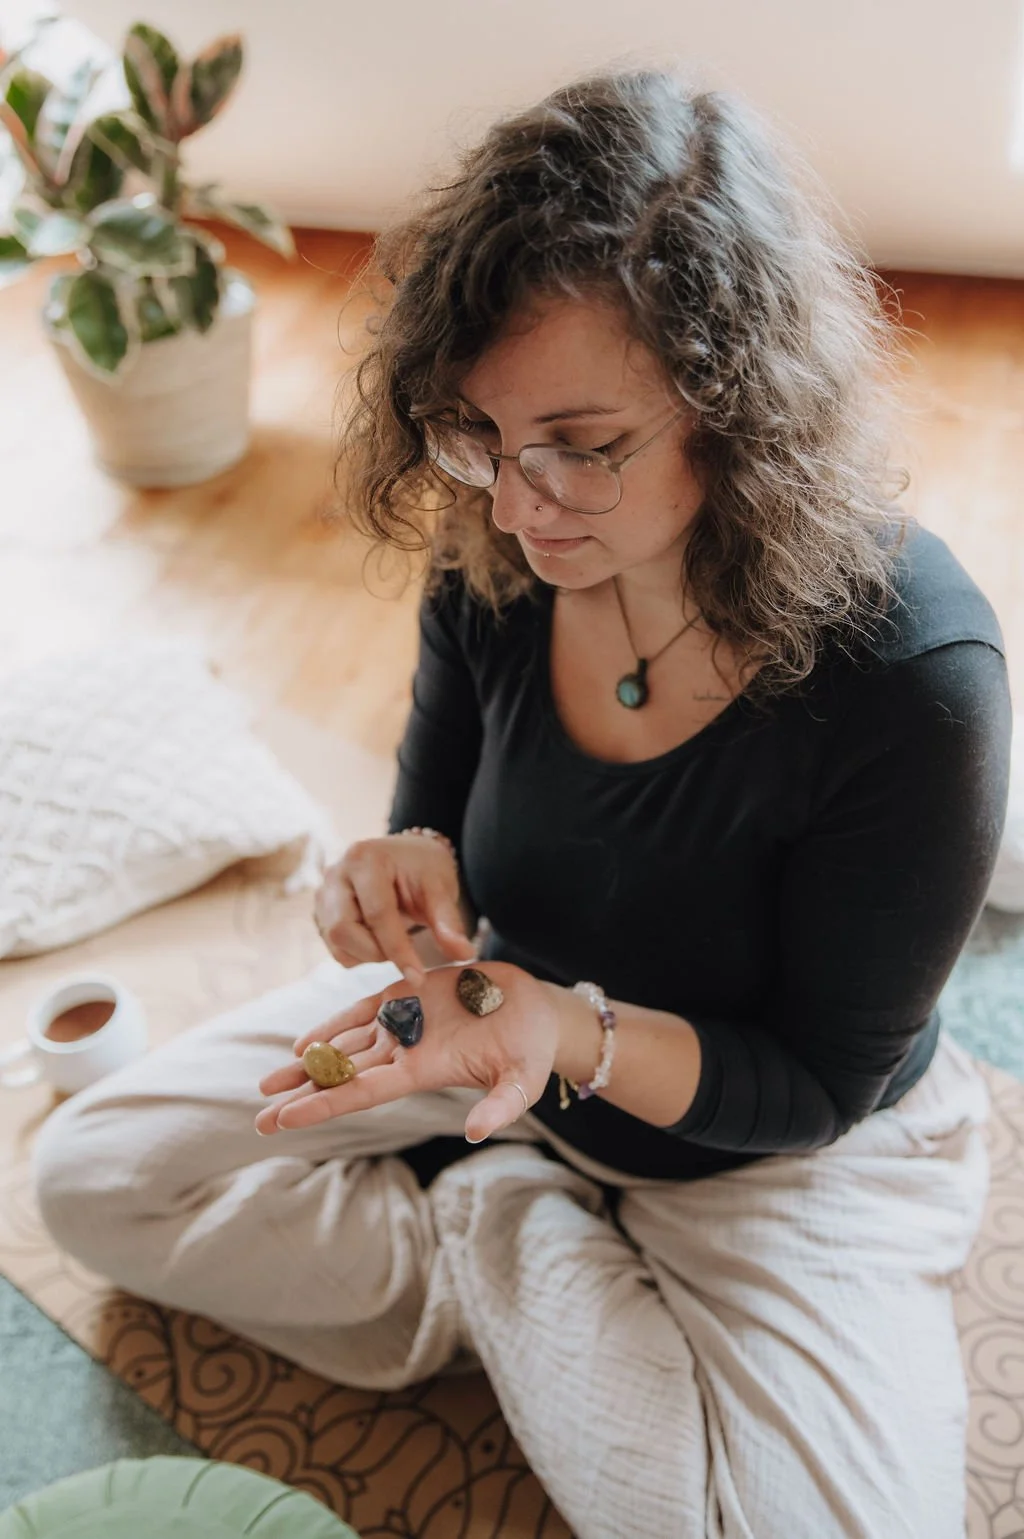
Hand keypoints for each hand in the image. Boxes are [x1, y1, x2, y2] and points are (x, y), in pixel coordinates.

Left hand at [255, 961, 561, 1142]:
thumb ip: (500, 1107)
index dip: (321, 1103)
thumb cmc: (531, 1050)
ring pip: (343, 1046)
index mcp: (422, 1070)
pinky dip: (331, 1024)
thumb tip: (476, 1133)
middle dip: (300, 1093)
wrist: (538, 1010)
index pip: (360, 1092)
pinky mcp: (409, 994)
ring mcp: (404, 1023)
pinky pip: (360, 1011)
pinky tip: (304, 1042)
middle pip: (341, 1076)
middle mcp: (404, 1051)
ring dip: (305, 1062)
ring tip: (268, 1080)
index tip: (283, 1118)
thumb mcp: (522, 1082)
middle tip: (259, 1114)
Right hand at [314, 833, 475, 986]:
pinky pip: (334, 947)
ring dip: (367, 954)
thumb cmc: (423, 870)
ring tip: (393, 939)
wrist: (406, 858)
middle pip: (342, 931)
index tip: (418, 978)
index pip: (378, 914)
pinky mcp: (320, 912)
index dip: (398, 950)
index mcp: (365, 859)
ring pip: (335, 943)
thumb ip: (447, 922)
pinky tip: (378, 938)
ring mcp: (323, 893)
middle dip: (376, 951)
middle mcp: (335, 873)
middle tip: (405, 950)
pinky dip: (358, 953)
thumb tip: (464, 954)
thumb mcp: (439, 889)